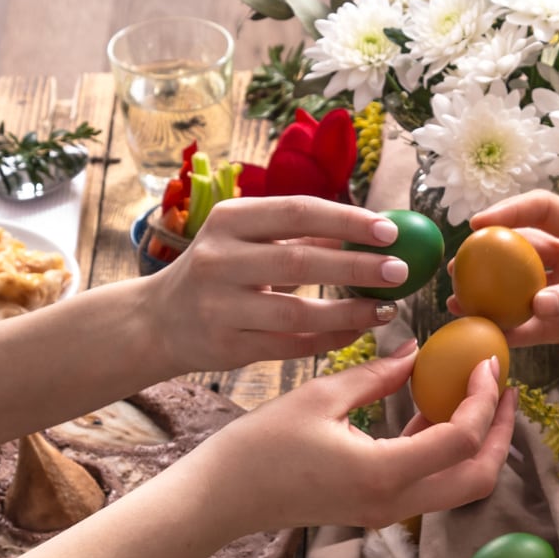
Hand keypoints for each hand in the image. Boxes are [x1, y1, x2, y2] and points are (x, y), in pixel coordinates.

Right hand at [145, 197, 417, 370]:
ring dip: (349, 313)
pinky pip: (290, 345)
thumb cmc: (217, 272)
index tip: (389, 230)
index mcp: (228, 220)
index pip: (297, 211)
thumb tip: (363, 230)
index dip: (347, 221)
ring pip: (298, 312)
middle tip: (400, 271)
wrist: (159, 321)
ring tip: (385, 309)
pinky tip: (357, 333)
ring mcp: (221, 306)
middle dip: (357, 268)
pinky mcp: (228, 346)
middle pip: (300, 261)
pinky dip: (329, 340)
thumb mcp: (243, 240)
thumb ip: (296, 235)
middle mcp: (219, 259)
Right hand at [200, 347, 515, 531]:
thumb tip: (418, 350)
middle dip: (499, 433)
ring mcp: (386, 512)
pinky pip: (430, 484)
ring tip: (478, 394)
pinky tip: (436, 408)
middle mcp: (394, 503)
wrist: (225, 496)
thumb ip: (378, 374)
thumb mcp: (321, 396)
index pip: (460, 439)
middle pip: (477, 479)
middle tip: (503, 388)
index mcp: (383, 474)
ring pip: (459, 486)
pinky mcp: (377, 509)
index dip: (482, 398)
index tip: (485, 361)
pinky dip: (445, 450)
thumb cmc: (262, 445)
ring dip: (477, 443)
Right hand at [457, 190, 558, 392]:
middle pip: (526, 251)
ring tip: (460, 305)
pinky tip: (488, 333)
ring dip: (493, 297)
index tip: (478, 224)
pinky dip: (512, 330)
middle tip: (458, 270)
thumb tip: (536, 303)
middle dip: (490, 258)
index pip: (547, 212)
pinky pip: (535, 326)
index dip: (511, 212)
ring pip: (524, 291)